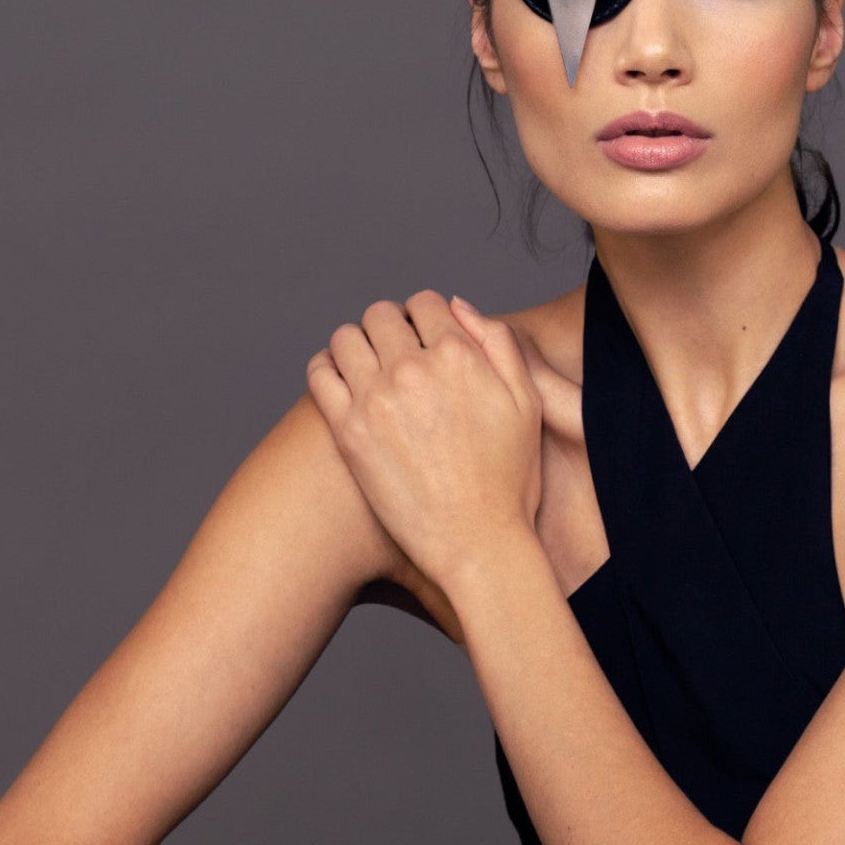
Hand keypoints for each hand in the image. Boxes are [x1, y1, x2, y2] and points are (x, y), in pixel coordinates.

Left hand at [306, 291, 542, 587]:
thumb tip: (457, 305)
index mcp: (459, 355)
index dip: (425, 316)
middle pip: (381, 315)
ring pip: (345, 337)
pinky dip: (327, 368)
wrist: (477, 542)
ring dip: (357, 345)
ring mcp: (375, 398)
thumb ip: (497, 343)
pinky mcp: (347, 430)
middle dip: (390, 328)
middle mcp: (413, 368)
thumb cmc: (508, 479)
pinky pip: (319, 373)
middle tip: (395, 354)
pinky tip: (342, 383)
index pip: (425, 302)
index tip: (423, 338)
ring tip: (368, 368)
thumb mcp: (526, 402)